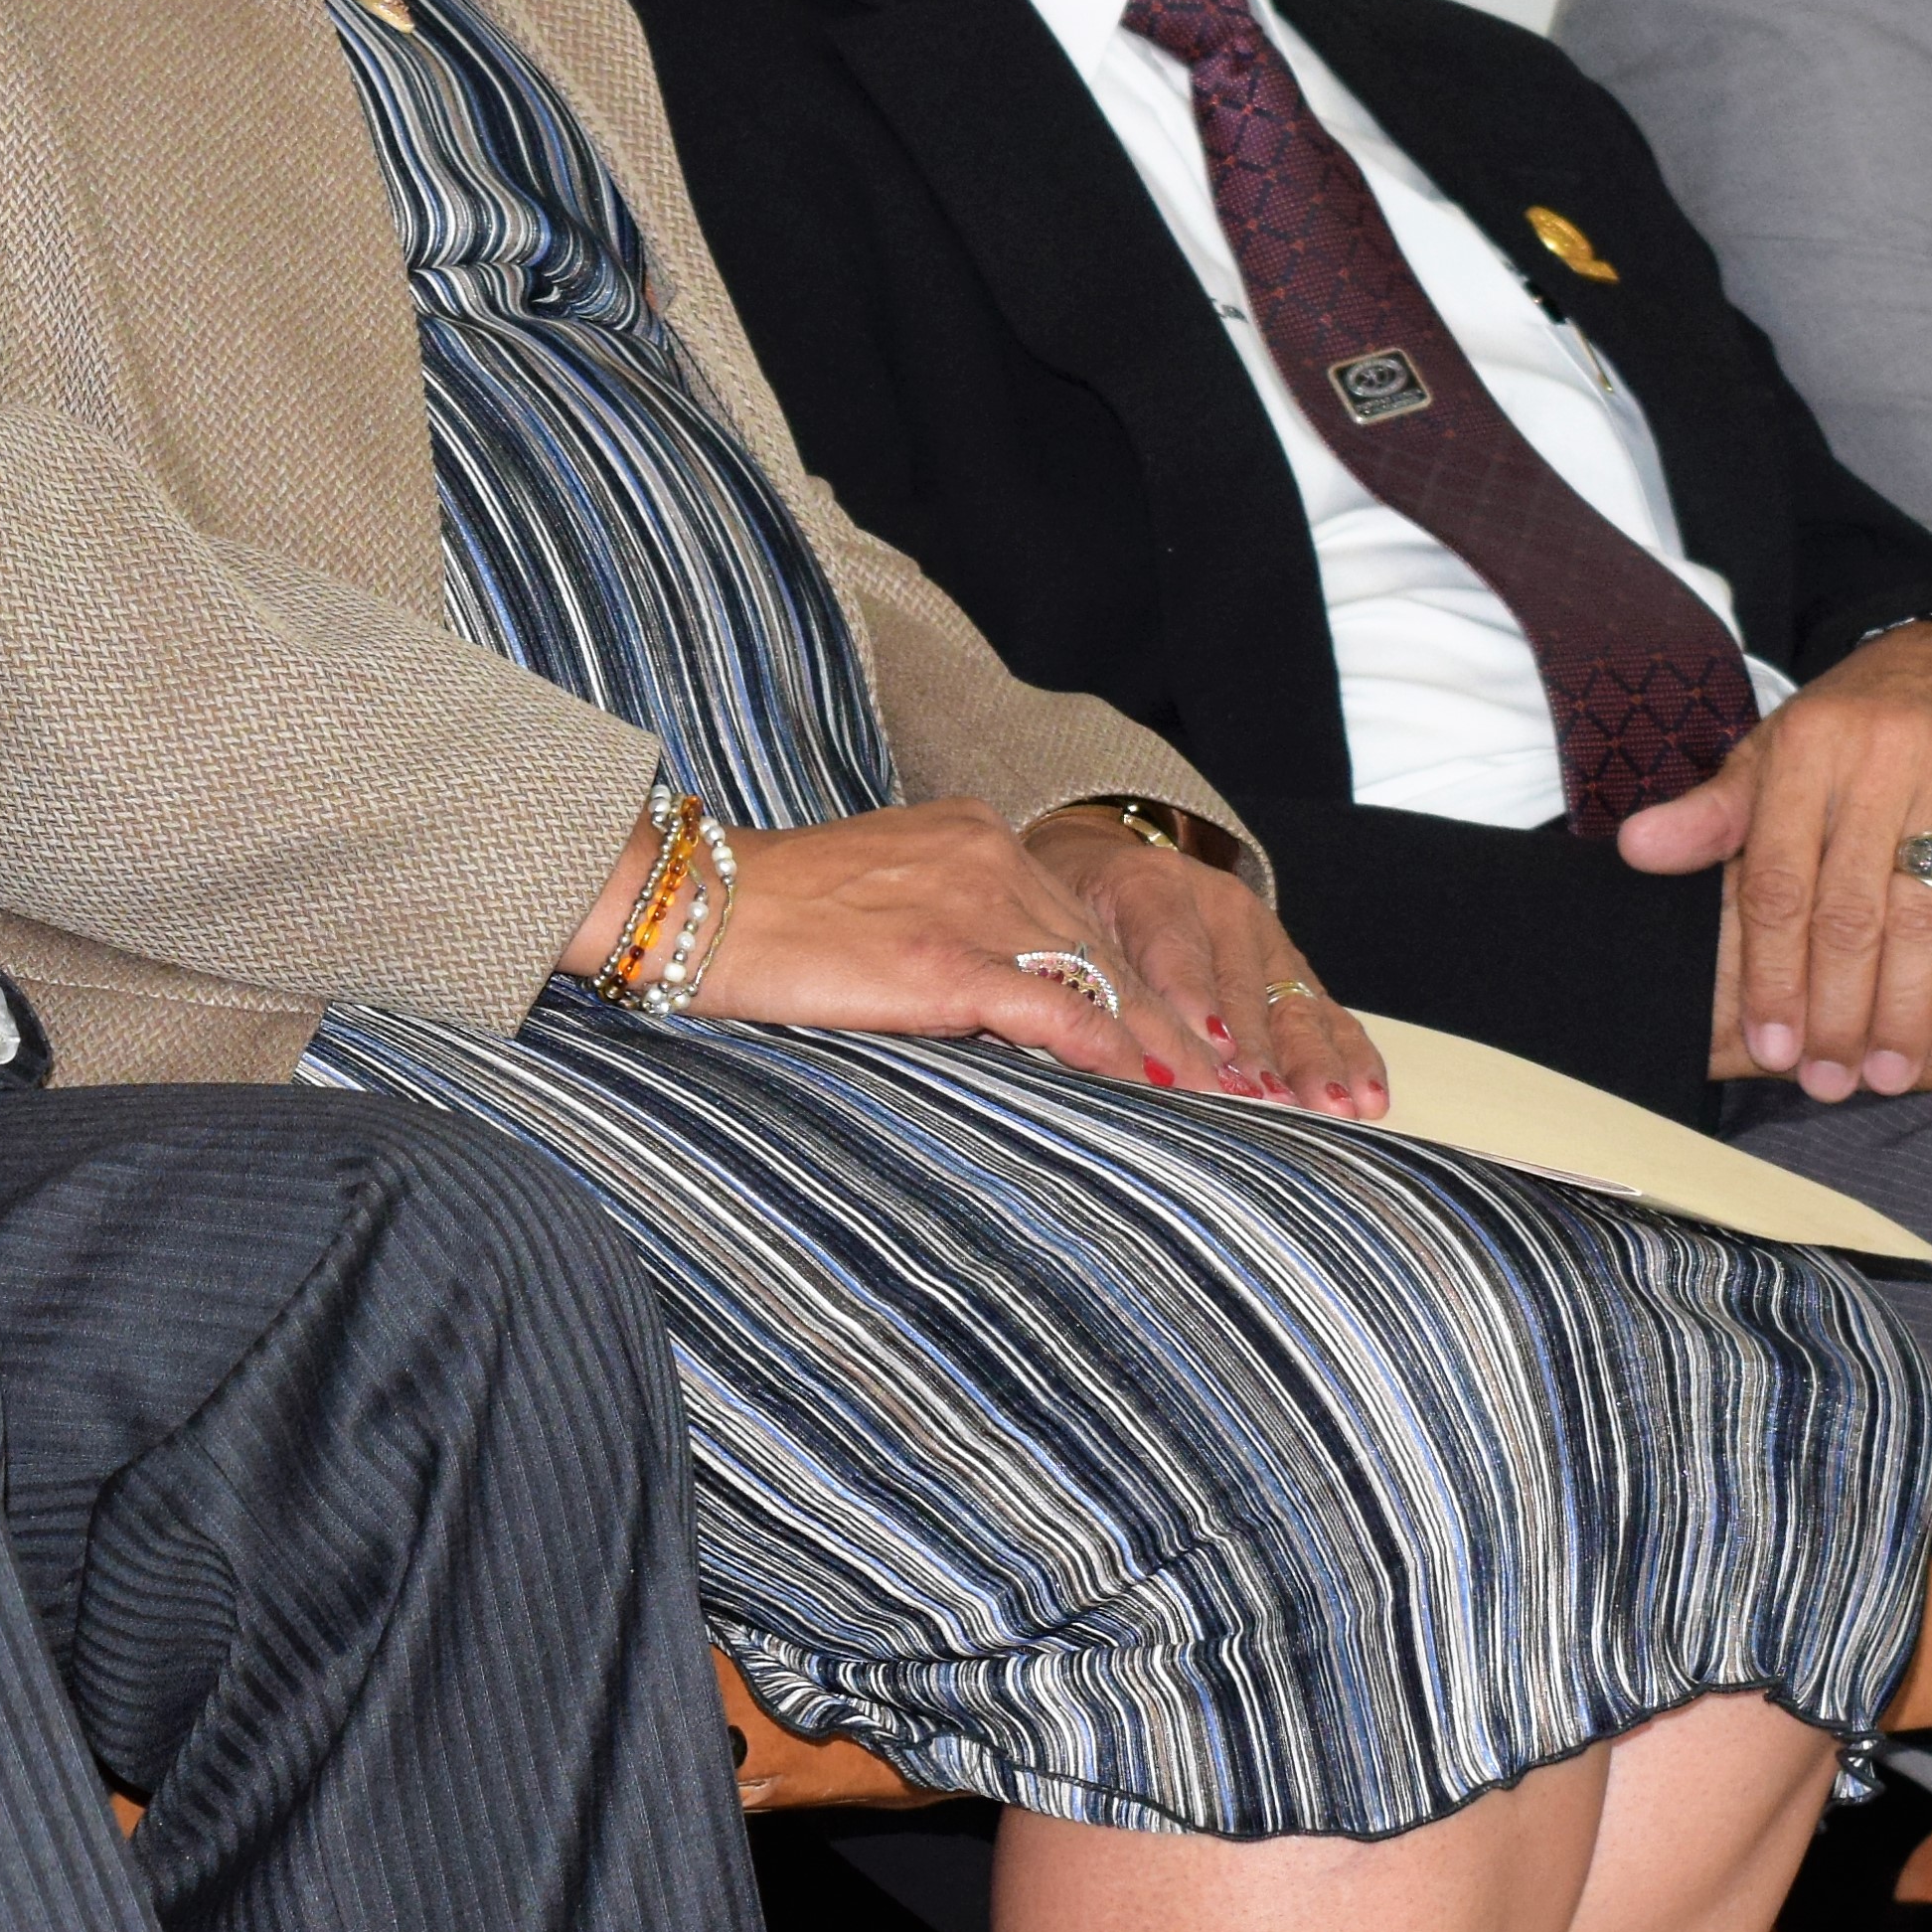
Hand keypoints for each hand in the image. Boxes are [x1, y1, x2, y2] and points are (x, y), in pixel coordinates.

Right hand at [661, 798, 1237, 1094]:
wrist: (693, 905)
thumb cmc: (771, 919)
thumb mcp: (885, 899)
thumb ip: (956, 928)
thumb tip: (1008, 997)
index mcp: (974, 835)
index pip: (1084, 917)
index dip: (1144, 980)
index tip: (1198, 1029)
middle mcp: (988, 855)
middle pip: (1108, 948)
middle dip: (1175, 1017)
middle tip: (1239, 1076)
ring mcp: (970, 904)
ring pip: (1096, 978)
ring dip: (1160, 1043)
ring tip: (1215, 1097)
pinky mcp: (943, 960)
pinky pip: (1050, 1007)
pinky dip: (1105, 1048)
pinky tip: (1146, 1083)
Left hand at [1026, 815, 1387, 1117]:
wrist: (1111, 863)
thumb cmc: (1078, 910)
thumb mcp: (1061, 927)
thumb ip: (1078, 978)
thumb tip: (1092, 1048)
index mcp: (1148, 886)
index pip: (1172, 952)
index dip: (1192, 1005)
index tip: (1208, 1057)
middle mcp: (1218, 906)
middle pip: (1243, 986)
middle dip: (1259, 1050)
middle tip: (1268, 1102)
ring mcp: (1261, 936)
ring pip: (1291, 1003)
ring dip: (1313, 1060)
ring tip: (1331, 1107)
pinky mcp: (1287, 965)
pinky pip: (1324, 1011)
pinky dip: (1348, 1055)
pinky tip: (1368, 1095)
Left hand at [1619, 622, 1931, 1097]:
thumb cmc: (1857, 726)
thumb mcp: (1776, 756)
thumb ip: (1713, 814)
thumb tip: (1634, 851)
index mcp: (1805, 747)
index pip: (1779, 886)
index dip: (1773, 977)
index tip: (1773, 1052)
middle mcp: (1878, 748)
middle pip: (1850, 910)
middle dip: (1838, 1012)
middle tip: (1834, 1083)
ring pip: (1923, 905)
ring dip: (1905, 1002)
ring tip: (1890, 1070)